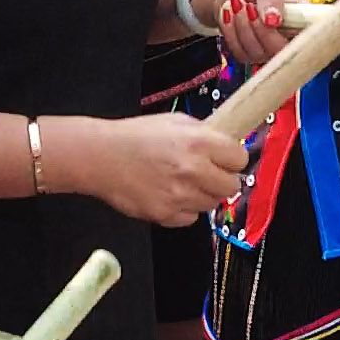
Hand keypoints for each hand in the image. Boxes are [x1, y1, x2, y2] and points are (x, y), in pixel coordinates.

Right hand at [58, 112, 249, 224]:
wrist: (99, 157)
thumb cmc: (133, 137)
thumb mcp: (174, 122)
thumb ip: (204, 134)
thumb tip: (227, 144)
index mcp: (198, 142)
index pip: (239, 159)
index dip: (232, 159)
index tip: (225, 159)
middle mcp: (192, 170)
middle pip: (231, 186)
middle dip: (221, 179)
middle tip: (206, 173)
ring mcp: (180, 195)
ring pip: (211, 204)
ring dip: (201, 195)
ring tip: (180, 182)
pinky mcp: (166, 214)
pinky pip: (190, 218)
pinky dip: (183, 209)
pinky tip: (168, 193)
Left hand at [197, 0, 299, 69]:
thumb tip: (274, 21)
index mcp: (302, 17)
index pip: (311, 39)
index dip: (296, 38)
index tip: (273, 21)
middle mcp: (290, 37)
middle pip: (280, 50)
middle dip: (258, 28)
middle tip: (247, 5)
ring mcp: (270, 49)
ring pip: (257, 53)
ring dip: (241, 27)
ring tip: (236, 3)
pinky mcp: (251, 54)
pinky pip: (240, 52)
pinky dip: (230, 32)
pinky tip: (229, 15)